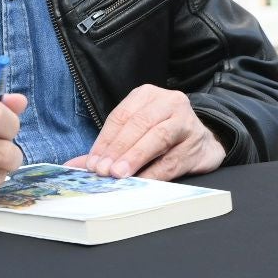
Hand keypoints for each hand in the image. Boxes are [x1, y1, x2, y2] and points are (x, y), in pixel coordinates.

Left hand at [64, 84, 225, 181]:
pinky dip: (154, 173)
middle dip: (119, 149)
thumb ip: (107, 147)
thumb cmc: (162, 135)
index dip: (105, 140)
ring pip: (158, 138)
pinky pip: (173, 159)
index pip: (121, 116)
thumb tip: (74, 165)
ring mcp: (186, 121)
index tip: (92, 162)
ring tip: (119, 174)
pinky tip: (140, 182)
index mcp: (147, 95)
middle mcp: (169, 102)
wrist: (202, 142)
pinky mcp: (198, 143)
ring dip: (135, 158)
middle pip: (139, 124)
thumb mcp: (134, 132)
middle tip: (103, 170)